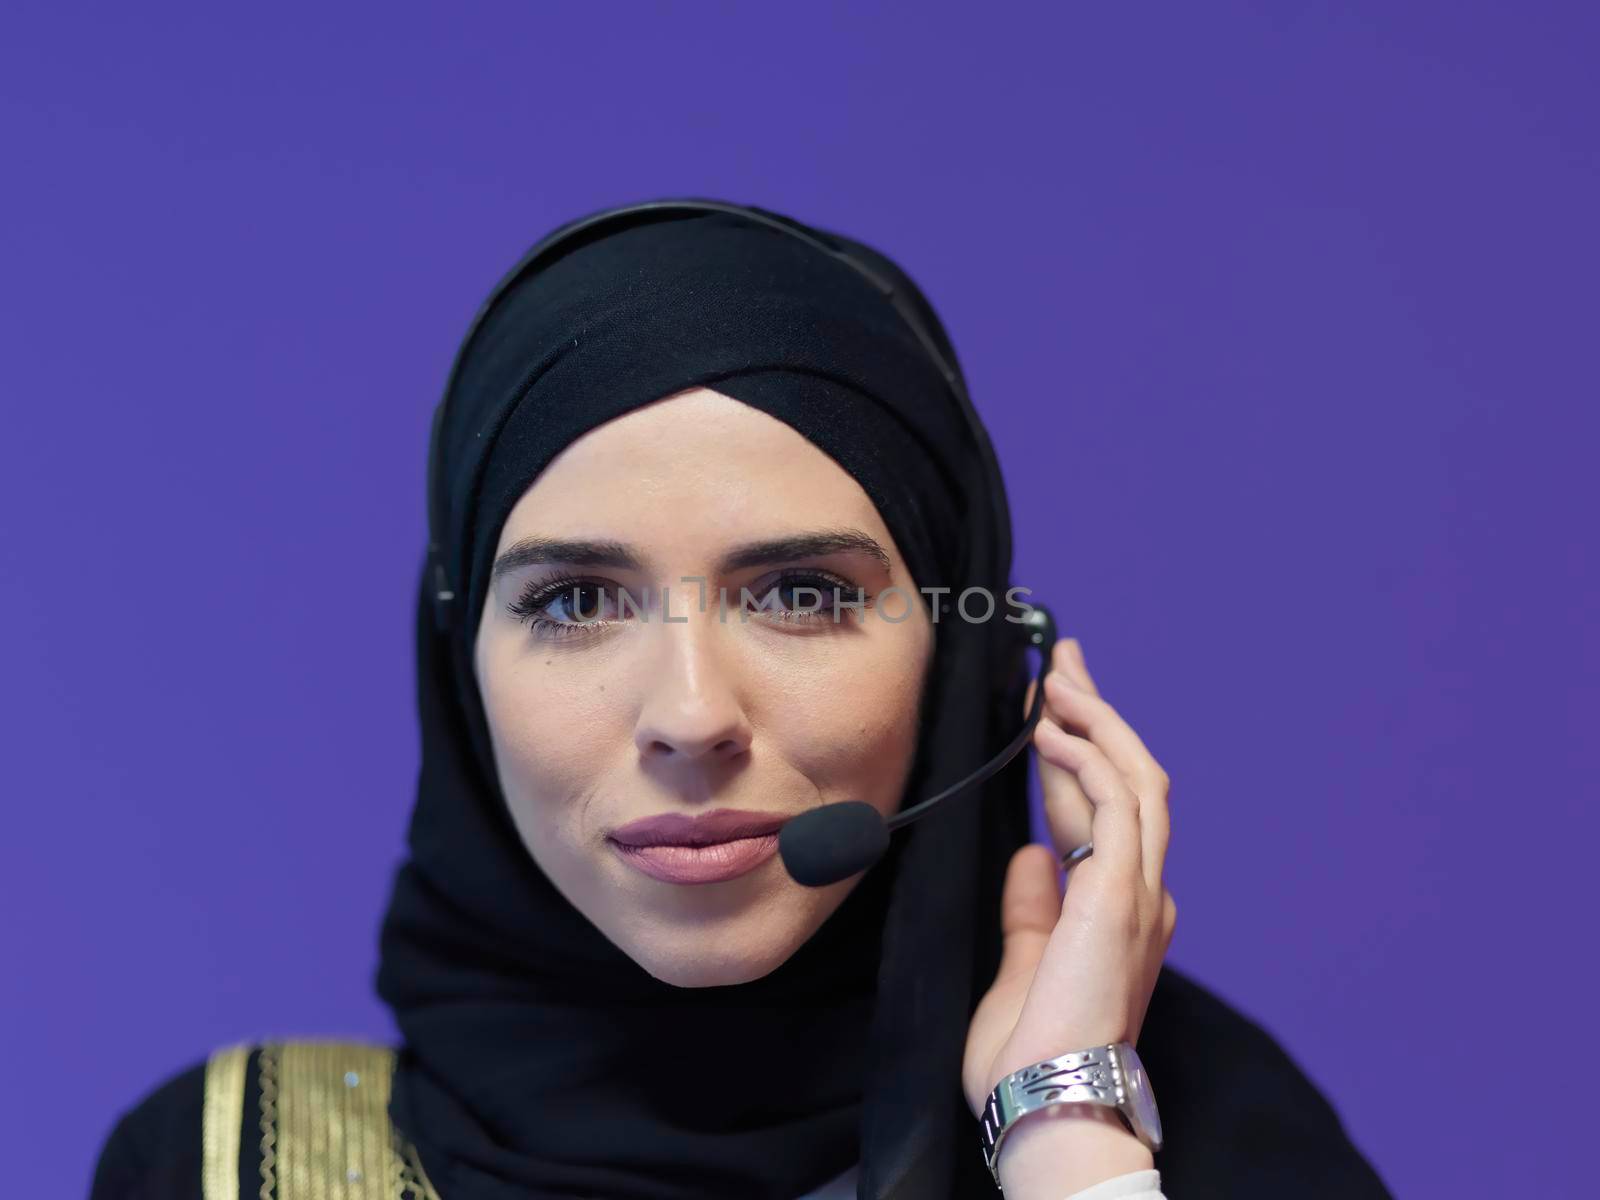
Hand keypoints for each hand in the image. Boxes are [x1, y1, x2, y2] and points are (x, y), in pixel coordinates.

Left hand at [962, 638, 1175, 1188]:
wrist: (1047, 1103)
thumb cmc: (1031, 1053)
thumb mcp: (1023, 966)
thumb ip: (1033, 911)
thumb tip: (1031, 859)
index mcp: (1122, 913)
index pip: (1103, 811)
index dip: (1078, 752)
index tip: (1050, 709)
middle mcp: (1142, 895)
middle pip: (1132, 778)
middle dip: (1098, 714)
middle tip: (1062, 660)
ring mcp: (1138, 893)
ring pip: (1135, 778)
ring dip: (1096, 720)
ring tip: (1054, 676)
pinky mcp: (1120, 894)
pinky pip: (1113, 803)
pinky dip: (1087, 756)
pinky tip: (1049, 728)